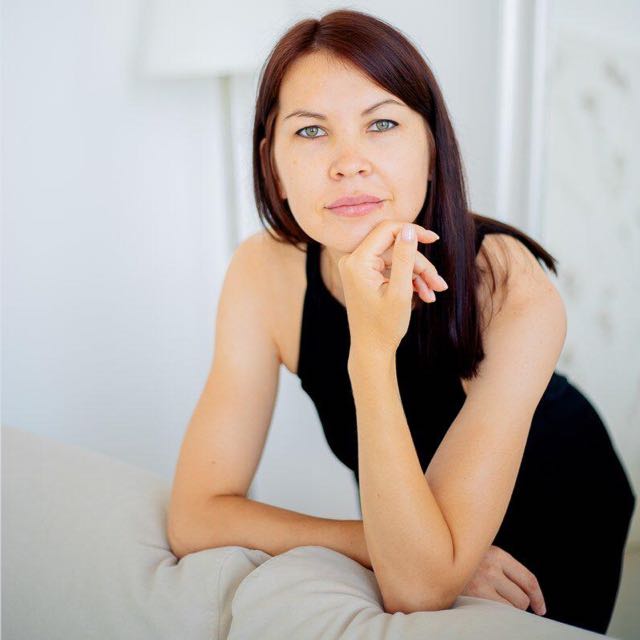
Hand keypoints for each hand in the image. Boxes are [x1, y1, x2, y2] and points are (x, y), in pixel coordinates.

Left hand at [338, 219, 444, 353]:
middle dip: (419, 264)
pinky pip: (390, 268)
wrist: (372, 350)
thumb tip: (409, 230)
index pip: (387, 230)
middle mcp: (352, 261)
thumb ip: (404, 258)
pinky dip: (407, 279)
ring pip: (396, 259)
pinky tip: (424, 294)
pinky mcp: (364, 275)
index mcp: (357, 262)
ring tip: (435, 292)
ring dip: (417, 274)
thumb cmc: (384, 326)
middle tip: (439, 283)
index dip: (412, 231)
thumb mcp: (400, 292)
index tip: (434, 239)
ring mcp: (357, 268)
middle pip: (394, 247)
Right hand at [460, 545, 546, 615]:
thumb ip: (499, 565)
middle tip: (501, 602)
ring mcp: (482, 583)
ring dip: (505, 610)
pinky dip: (495, 616)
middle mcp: (491, 567)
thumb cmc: (457, 560)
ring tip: (487, 602)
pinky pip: (498, 614)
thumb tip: (525, 592)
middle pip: (522, 597)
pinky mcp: (473, 597)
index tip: (540, 609)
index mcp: (496, 554)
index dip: (538, 597)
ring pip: (511, 608)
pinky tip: (484, 609)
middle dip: (515, 604)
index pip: (528, 579)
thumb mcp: (479, 555)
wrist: (431, 560)